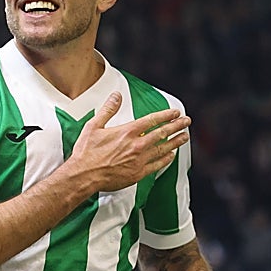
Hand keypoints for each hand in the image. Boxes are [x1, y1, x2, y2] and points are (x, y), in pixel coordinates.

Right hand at [69, 92, 190, 192]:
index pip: (152, 120)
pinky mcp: (138, 173)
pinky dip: (165, 159)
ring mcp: (139, 160)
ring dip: (175, 141)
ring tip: (184, 136)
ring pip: (162, 148)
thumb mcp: (94, 126)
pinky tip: (171, 155)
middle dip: (176, 126)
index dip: (166, 115)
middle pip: (162, 133)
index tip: (175, 113)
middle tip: (186, 121)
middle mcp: (136, 145)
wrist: (84, 175)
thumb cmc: (86, 152)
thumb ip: (108, 110)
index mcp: (127, 131)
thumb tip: (116, 95)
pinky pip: (157, 165)